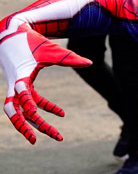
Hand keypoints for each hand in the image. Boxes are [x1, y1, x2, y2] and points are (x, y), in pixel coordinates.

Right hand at [0, 27, 91, 142]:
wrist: (11, 32)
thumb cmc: (32, 41)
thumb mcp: (51, 50)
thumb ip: (70, 59)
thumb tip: (90, 63)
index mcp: (20, 77)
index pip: (22, 97)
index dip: (32, 108)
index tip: (46, 116)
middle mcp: (14, 85)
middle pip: (14, 111)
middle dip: (24, 126)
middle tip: (38, 141)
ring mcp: (15, 86)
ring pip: (19, 111)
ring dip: (32, 123)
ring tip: (51, 136)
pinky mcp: (20, 84)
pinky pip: (30, 102)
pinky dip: (44, 108)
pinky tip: (61, 113)